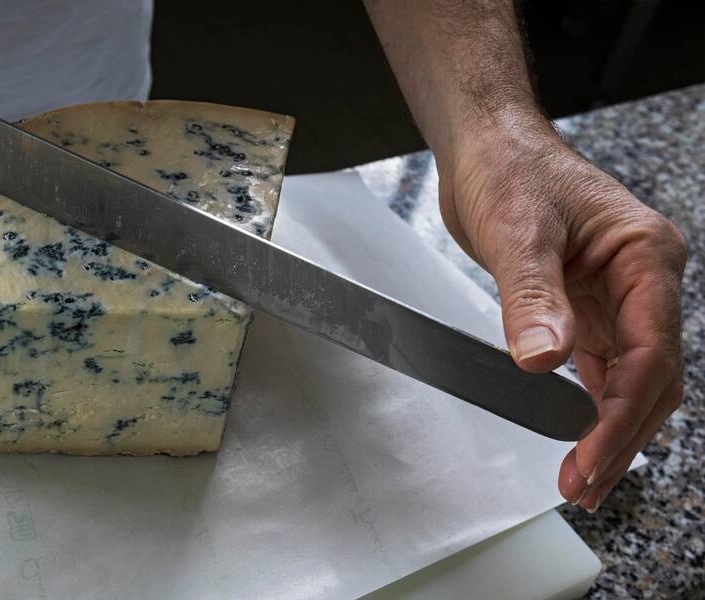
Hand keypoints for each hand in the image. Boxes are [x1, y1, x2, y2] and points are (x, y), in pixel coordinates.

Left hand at [439, 118, 686, 511]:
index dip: (622, 414)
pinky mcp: (582, 306)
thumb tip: (544, 361)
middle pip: (650, 377)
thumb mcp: (518, 233)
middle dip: (620, 434)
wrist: (485, 148)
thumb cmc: (510, 168)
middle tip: (583, 483)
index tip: (589, 456)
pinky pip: (599, 367)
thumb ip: (532, 299)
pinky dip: (589, 405)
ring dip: (608, 428)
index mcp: (645, 258)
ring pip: (628, 379)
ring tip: (582, 476)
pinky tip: (578, 434)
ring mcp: (614, 297)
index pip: (651, 354)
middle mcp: (640, 282)